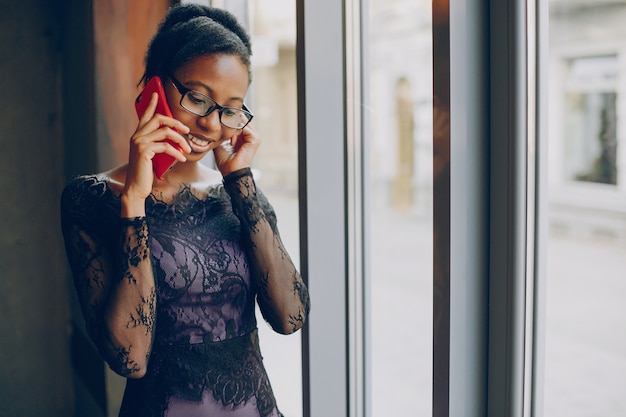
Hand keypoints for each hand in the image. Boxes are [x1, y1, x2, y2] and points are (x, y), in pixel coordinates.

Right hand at [121, 92, 190, 215]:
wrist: (136, 188)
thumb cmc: (146, 173)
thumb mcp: (153, 155)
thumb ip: (159, 144)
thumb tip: (174, 136)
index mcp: (138, 135)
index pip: (145, 115)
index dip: (151, 103)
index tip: (157, 93)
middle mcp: (137, 136)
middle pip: (158, 118)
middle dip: (175, 122)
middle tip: (187, 130)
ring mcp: (139, 143)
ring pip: (165, 132)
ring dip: (180, 140)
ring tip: (188, 149)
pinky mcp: (144, 151)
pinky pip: (166, 146)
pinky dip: (177, 152)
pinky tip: (182, 158)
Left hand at [212, 124, 260, 175]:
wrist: (230, 172)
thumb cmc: (225, 161)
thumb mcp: (220, 142)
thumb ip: (221, 130)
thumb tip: (214, 120)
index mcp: (244, 135)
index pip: (237, 119)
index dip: (227, 120)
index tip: (219, 127)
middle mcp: (250, 135)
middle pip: (240, 118)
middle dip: (229, 122)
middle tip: (222, 131)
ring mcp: (254, 136)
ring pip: (241, 121)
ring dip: (231, 128)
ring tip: (227, 140)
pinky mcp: (255, 139)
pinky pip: (243, 127)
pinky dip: (235, 132)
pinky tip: (231, 142)